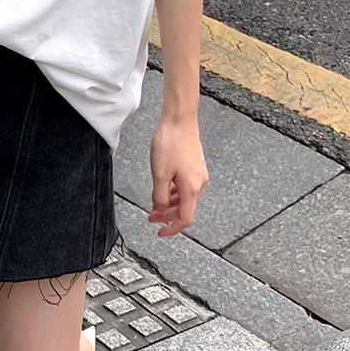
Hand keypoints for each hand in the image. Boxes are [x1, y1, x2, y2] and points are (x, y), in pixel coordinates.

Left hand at [148, 116, 208, 236]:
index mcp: (191, 188)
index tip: (160, 232)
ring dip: (169, 203)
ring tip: (153, 204)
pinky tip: (163, 189)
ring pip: (184, 197)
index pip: (185, 218)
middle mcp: (199, 182)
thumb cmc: (170, 142)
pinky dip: (173, 192)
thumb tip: (160, 209)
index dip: (172, 228)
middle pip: (185, 208)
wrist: (180, 119)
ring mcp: (198, 173)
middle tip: (151, 217)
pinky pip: (185, 185)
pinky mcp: (194, 165)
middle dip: (167, 215)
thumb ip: (159, 195)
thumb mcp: (159, 173)